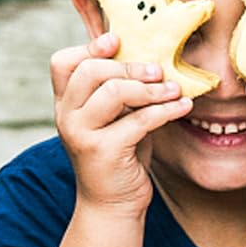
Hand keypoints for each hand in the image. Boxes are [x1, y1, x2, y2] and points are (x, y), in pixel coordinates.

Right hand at [51, 31, 190, 219]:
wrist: (112, 204)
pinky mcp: (102, 151)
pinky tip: (182, 107)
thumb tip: (149, 55)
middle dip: (130, 67)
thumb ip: (118, 90)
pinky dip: (166, 110)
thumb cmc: (118, 155)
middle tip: (158, 72)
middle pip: (90, 71)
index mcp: (65, 104)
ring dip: (151, 88)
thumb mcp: (113, 118)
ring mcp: (80, 134)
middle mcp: (65, 116)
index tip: (118, 42)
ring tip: (173, 90)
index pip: (63, 62)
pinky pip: (138, 120)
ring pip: (113, 91)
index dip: (89, 48)